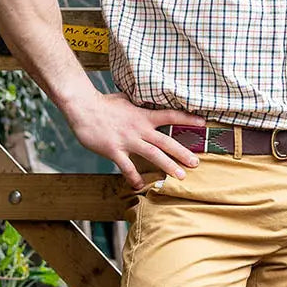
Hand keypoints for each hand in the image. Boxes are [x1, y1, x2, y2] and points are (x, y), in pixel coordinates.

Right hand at [64, 92, 206, 188]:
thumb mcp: (126, 100)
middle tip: (196, 164)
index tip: (203, 123)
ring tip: (180, 177)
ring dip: (168, 166)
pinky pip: (127, 167)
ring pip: (153, 155)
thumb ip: (138, 105)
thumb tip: (146, 102)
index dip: (187, 118)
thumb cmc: (103, 103)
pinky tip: (140, 186)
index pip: (170, 116)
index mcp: (143, 115)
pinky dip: (134, 177)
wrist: (83, 107)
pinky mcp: (115, 150)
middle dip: (183, 153)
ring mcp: (128, 140)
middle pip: (166, 142)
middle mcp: (139, 129)